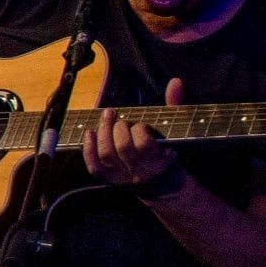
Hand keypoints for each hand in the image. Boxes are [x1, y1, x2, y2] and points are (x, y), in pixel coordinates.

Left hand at [86, 76, 187, 193]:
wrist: (164, 184)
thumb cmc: (168, 151)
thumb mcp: (177, 131)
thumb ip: (175, 105)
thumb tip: (175, 82)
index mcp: (160, 160)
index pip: (144, 144)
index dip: (140, 130)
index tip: (142, 125)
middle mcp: (141, 171)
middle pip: (123, 147)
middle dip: (119, 128)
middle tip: (121, 120)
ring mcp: (123, 177)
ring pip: (107, 154)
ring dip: (104, 131)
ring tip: (107, 117)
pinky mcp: (109, 179)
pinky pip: (94, 167)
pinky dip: (88, 149)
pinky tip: (89, 132)